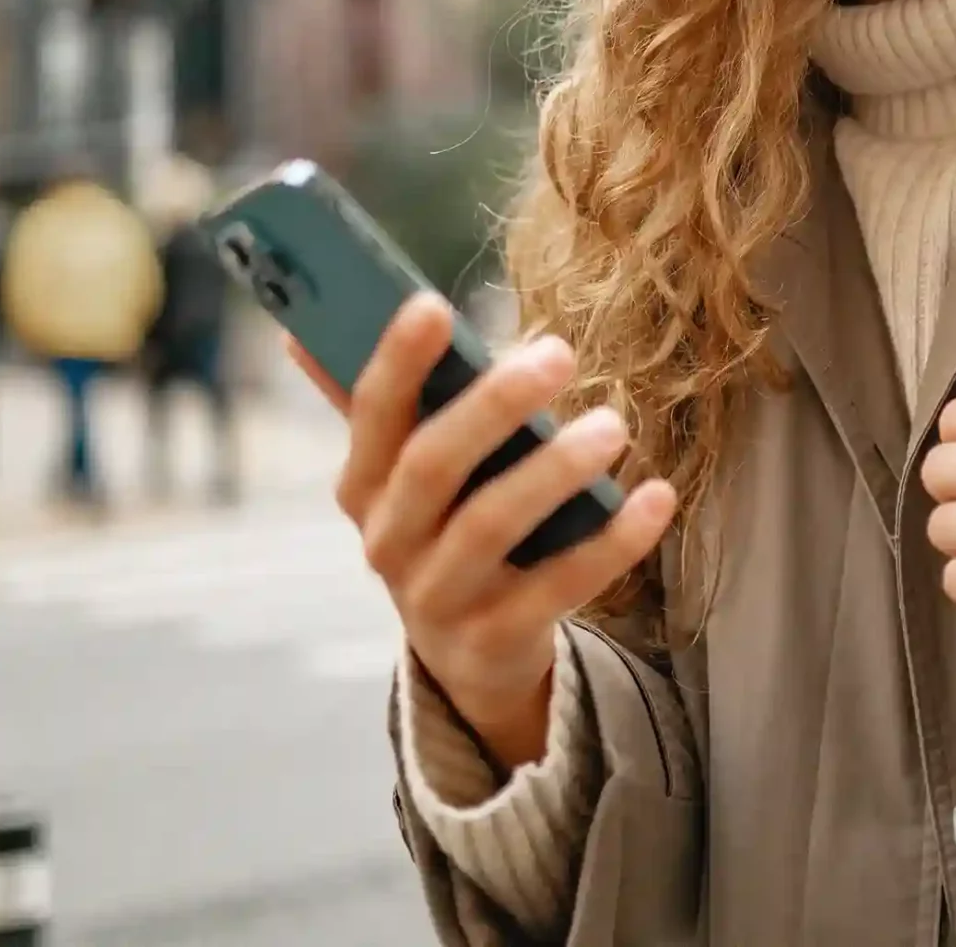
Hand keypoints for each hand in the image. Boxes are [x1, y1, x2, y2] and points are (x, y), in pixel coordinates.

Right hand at [307, 295, 677, 770]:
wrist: (467, 652)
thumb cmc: (442, 525)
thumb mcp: (401, 473)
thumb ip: (373, 405)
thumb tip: (298, 334)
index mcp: (362, 487)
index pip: (371, 415)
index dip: (396, 361)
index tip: (433, 304)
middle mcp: (388, 543)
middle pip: (432, 466)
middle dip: (492, 406)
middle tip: (559, 353)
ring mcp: (438, 597)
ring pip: (491, 527)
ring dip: (554, 470)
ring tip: (613, 426)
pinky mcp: (496, 639)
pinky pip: (559, 587)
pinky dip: (613, 542)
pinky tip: (656, 497)